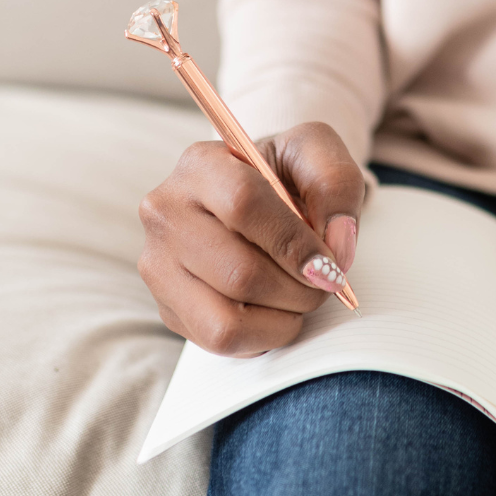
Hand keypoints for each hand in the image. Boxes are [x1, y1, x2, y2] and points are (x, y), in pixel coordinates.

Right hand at [138, 122, 364, 356]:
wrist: (262, 198)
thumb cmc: (289, 174)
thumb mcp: (319, 154)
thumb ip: (335, 184)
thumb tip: (336, 245)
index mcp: (201, 164)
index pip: (243, 204)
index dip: (294, 243)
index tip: (329, 264)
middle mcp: (166, 213)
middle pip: (238, 272)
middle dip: (298, 288)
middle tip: (326, 281)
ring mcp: (158, 264)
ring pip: (225, 319)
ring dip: (283, 317)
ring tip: (302, 294)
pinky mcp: (167, 307)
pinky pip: (220, 341)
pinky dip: (265, 335)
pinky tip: (278, 308)